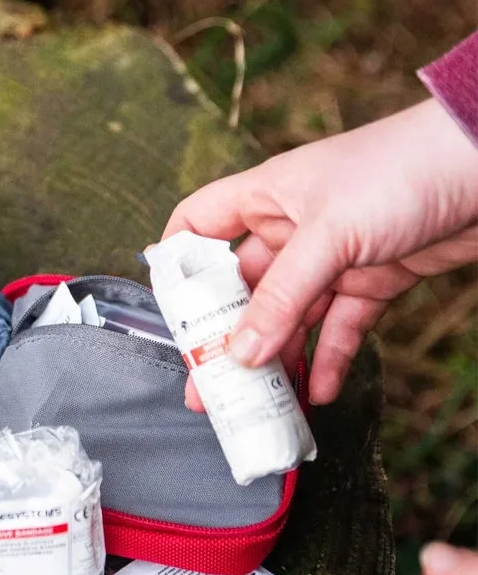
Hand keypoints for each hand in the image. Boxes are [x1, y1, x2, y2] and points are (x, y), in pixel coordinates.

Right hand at [162, 98, 477, 409]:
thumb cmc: (403, 170)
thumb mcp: (328, 236)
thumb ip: (282, 298)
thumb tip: (240, 353)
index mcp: (265, 197)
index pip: (199, 225)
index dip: (179, 264)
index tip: (170, 312)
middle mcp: (292, 228)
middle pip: (242, 288)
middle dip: (225, 338)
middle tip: (209, 386)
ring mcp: (332, 257)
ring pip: (290, 317)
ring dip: (276, 359)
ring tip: (260, 404)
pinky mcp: (373, 279)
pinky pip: (340, 327)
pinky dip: (330, 359)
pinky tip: (320, 391)